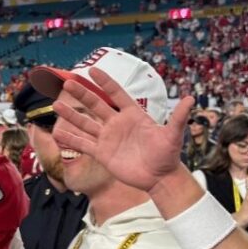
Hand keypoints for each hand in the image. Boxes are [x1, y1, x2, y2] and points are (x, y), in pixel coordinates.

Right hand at [53, 67, 196, 192]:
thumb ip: (178, 117)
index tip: (92, 70)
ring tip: (56, 106)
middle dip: (82, 94)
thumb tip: (191, 99)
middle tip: (68, 82)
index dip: (105, 82)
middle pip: (96, 105)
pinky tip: (58, 135)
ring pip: (86, 124)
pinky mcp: (103, 154)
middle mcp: (117, 124)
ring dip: (71, 116)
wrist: (160, 177)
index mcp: (133, 115)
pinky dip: (72, 141)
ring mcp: (108, 139)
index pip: (116, 94)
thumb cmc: (168, 154)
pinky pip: (84, 146)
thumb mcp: (173, 135)